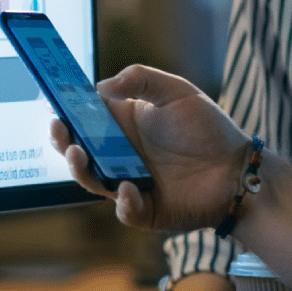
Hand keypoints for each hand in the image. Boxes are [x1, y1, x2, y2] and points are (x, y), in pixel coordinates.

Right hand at [53, 64, 251, 232]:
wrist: (240, 169)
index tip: (52, 100)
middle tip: (59, 129)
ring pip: (92, 180)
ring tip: (77, 153)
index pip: (85, 117)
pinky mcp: (146, 210)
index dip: (65, 110)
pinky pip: (125, 210)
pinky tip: (128, 187)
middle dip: (62, 139)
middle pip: (78, 149)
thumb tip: (101, 87)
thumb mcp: (178, 92)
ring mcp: (129, 183)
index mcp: (124, 124)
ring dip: (79, 168)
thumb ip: (142, 80)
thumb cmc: (209, 128)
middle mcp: (120, 155)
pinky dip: (123, 201)